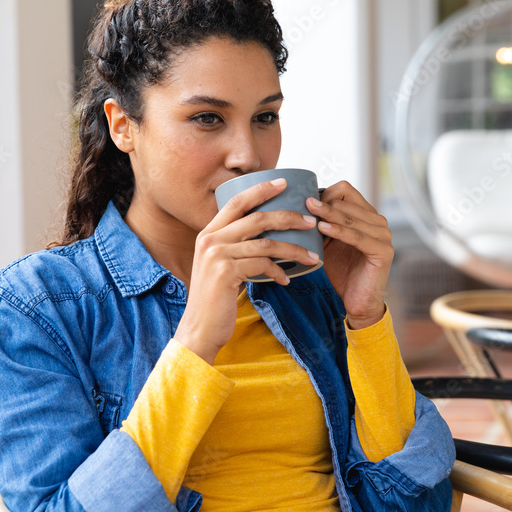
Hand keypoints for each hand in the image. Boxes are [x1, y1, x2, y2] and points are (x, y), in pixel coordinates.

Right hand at [173, 178, 321, 364]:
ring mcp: (217, 255)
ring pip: (266, 243)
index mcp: (209, 233)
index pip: (237, 201)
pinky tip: (286, 279)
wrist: (200, 329)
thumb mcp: (221, 266)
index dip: (261, 189)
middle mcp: (210, 239)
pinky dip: (279, 271)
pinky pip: (263, 265)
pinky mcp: (226, 273)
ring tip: (311, 256)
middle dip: (288, 217)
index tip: (284, 183)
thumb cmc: (215, 299)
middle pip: (257, 217)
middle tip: (310, 221)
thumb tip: (267, 235)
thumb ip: (236, 248)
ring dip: (293, 249)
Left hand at [305, 180, 392, 329]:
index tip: (306, 203)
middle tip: (304, 209)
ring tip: (309, 216)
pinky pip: (357, 236)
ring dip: (328, 215)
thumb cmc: (343, 270)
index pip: (346, 190)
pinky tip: (322, 229)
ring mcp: (384, 235)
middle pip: (347, 201)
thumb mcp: (329, 241)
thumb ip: (323, 222)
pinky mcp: (384, 251)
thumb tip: (302, 203)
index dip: (325, 194)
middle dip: (324, 205)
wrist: (357, 300)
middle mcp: (379, 221)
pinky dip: (339, 231)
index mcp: (368, 215)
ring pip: (351, 217)